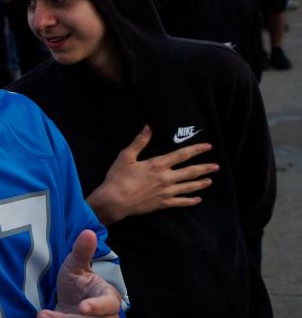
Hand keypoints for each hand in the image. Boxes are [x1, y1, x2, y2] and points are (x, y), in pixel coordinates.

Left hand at [38, 230, 122, 317]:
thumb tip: (88, 232)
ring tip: (43, 316)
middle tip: (45, 315)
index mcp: (109, 298)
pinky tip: (45, 317)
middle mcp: (106, 316)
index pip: (108, 304)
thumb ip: (82, 252)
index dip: (96, 307)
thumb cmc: (77, 283)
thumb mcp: (76, 266)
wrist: (69, 303)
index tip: (83, 308)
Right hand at [86, 125, 216, 224]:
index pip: (182, 155)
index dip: (196, 150)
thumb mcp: (126, 156)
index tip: (208, 147)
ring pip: (188, 187)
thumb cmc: (118, 177)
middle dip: (204, 168)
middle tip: (216, 166)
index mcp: (158, 165)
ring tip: (210, 180)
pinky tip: (198, 199)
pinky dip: (191, 201)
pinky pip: (181, 202)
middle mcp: (166, 178)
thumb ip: (139, 142)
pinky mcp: (163, 203)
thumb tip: (148, 127)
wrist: (114, 201)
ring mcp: (166, 192)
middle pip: (190, 172)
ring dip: (201, 183)